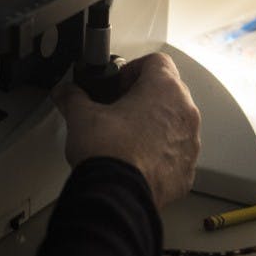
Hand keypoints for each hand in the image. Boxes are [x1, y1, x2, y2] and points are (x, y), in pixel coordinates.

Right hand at [52, 53, 200, 207]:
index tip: (118, 83)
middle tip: (120, 108)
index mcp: (164, 90)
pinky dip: (160, 153)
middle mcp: (185, 113)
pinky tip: (135, 159)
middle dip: (145, 96)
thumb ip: (73, 97)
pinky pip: (176, 152)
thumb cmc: (108, 152)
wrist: (117, 195)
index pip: (157, 61)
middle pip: (170, 91)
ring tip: (126, 136)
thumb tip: (66, 93)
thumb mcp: (81, 115)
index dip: (134, 69)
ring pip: (176, 123)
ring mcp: (189, 143)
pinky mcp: (187, 170)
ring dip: (155, 124)